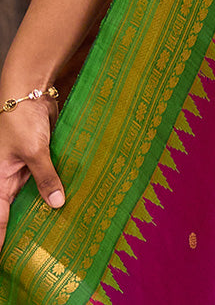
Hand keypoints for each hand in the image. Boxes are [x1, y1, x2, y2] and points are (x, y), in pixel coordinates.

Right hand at [0, 96, 63, 251]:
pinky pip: (45, 177)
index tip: (4, 261)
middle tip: (39, 250)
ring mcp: (23, 168)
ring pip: (32, 195)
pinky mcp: (38, 157)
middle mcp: (8, 178)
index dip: (1, 240)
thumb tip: (56, 204)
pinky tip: (69, 199)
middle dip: (26, 227)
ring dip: (44, 205)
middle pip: (14, 210)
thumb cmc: (20, 120)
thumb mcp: (34, 151)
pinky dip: (55, 186)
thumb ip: (45, 177)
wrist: (28, 91)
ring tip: (59, 229)